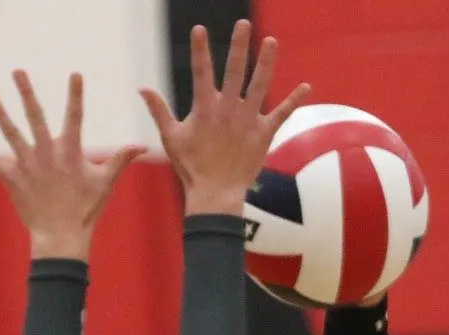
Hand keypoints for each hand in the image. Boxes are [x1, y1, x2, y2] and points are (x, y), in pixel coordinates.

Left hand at [0, 72, 146, 260]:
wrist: (61, 238)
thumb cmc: (86, 211)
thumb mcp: (105, 183)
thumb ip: (121, 160)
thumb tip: (142, 146)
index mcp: (70, 154)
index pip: (75, 118)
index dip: (76, 95)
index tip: (75, 75)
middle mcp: (47, 155)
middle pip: (35, 118)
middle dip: (27, 94)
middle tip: (18, 72)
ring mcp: (28, 166)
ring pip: (11, 134)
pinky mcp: (13, 179)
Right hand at [140, 20, 309, 216]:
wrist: (216, 195)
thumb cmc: (191, 168)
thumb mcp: (171, 138)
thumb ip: (159, 110)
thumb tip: (142, 88)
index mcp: (205, 108)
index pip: (201, 72)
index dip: (200, 50)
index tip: (200, 28)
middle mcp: (228, 110)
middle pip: (235, 71)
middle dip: (238, 46)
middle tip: (243, 24)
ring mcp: (248, 121)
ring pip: (259, 86)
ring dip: (266, 62)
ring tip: (272, 41)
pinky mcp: (264, 135)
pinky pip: (282, 114)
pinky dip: (294, 100)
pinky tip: (307, 86)